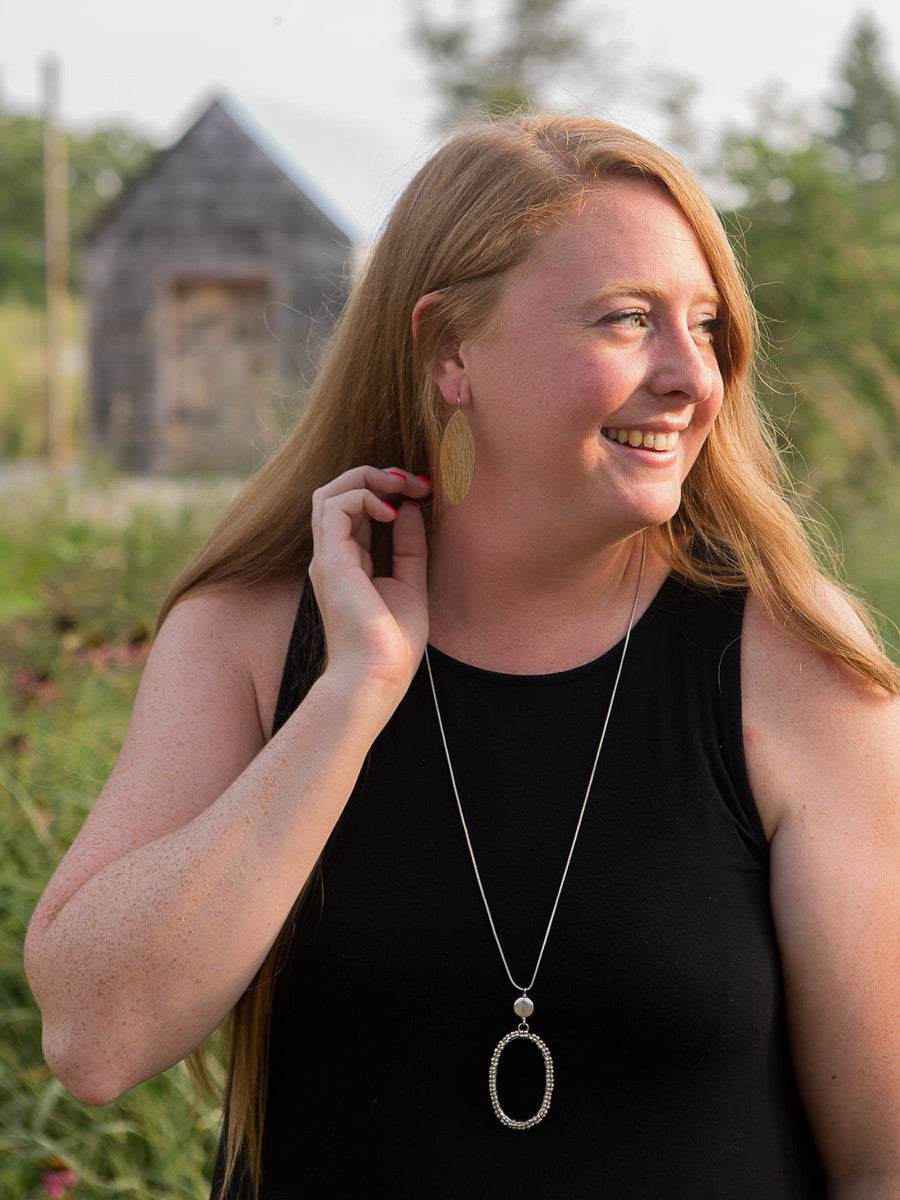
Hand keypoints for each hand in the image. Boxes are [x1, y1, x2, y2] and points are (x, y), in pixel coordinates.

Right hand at [309, 467, 432, 695]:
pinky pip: (335, 507)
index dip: (387, 491)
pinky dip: (364, 498)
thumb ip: (409, 547)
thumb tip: (410, 508)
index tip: (422, 492)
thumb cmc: (392, 646)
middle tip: (414, 481)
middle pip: (335, 493)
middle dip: (375, 476)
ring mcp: (327, 558)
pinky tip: (392, 513)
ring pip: (328, 492)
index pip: (355, 511)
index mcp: (347, 564)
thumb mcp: (410, 585)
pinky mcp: (330, 561)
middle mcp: (331, 557)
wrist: (376, 678)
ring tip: (402, 487)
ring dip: (368, 479)